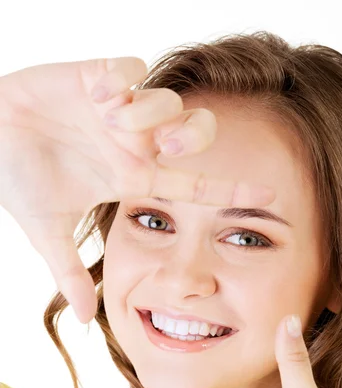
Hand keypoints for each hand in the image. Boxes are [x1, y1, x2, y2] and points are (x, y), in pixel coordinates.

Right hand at [0, 57, 273, 323]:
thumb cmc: (19, 178)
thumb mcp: (47, 231)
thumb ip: (69, 273)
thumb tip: (84, 320)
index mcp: (131, 176)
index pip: (192, 184)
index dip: (230, 189)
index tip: (270, 196)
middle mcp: (133, 142)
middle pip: (194, 132)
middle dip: (192, 136)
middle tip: (167, 146)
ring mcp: (117, 110)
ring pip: (165, 99)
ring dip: (148, 110)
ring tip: (115, 119)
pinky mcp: (94, 76)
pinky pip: (128, 67)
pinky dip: (120, 78)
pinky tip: (96, 94)